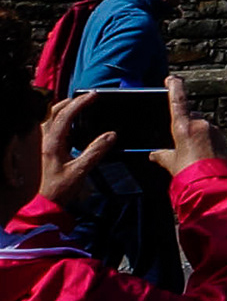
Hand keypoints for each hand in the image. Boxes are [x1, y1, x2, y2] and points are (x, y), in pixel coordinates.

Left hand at [34, 95, 117, 213]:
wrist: (43, 204)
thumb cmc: (59, 189)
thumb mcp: (80, 171)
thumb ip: (96, 152)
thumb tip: (111, 135)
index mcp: (52, 143)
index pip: (66, 115)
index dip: (80, 103)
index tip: (94, 96)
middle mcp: (44, 141)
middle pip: (53, 112)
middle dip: (70, 102)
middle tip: (87, 98)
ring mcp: (42, 145)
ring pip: (49, 119)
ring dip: (63, 110)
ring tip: (79, 108)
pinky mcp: (43, 150)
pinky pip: (50, 128)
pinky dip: (61, 121)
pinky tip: (72, 127)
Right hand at [154, 76, 222, 174]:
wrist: (212, 185)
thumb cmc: (189, 173)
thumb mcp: (171, 163)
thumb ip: (162, 155)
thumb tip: (154, 154)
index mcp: (184, 127)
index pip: (178, 101)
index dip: (175, 87)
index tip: (172, 78)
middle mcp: (200, 124)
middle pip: (190, 116)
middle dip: (184, 124)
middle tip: (178, 139)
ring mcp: (213, 130)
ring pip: (200, 126)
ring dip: (194, 134)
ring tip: (189, 153)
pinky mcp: (222, 138)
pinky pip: (209, 134)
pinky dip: (203, 140)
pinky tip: (199, 154)